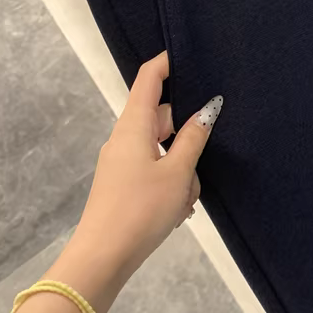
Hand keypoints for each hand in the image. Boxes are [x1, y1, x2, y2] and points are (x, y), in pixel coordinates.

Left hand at [48, 52, 222, 312]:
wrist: (102, 259)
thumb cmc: (141, 209)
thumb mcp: (178, 172)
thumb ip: (194, 138)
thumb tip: (208, 109)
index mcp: (134, 125)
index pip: (149, 78)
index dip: (168, 61)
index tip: (192, 53)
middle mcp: (125, 138)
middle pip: (161, 117)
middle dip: (187, 134)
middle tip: (210, 150)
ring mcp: (122, 162)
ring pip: (162, 149)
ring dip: (182, 166)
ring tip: (190, 196)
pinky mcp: (124, 185)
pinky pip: (155, 170)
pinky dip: (171, 183)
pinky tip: (181, 208)